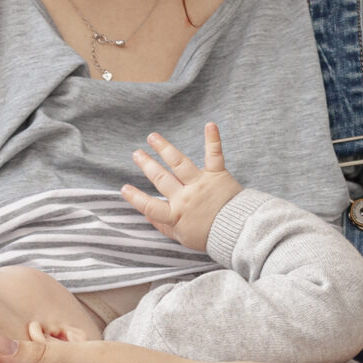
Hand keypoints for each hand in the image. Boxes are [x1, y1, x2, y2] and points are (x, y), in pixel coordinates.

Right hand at [122, 122, 242, 251]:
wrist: (239, 232)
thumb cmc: (211, 236)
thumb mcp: (183, 238)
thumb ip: (164, 227)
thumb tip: (147, 216)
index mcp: (176, 215)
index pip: (150, 206)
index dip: (136, 198)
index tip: (124, 188)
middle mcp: (186, 197)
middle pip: (161, 179)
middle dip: (147, 165)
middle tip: (136, 154)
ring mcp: (201, 184)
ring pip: (179, 163)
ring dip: (164, 148)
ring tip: (152, 137)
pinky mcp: (218, 175)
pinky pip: (214, 155)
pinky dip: (212, 140)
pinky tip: (210, 124)